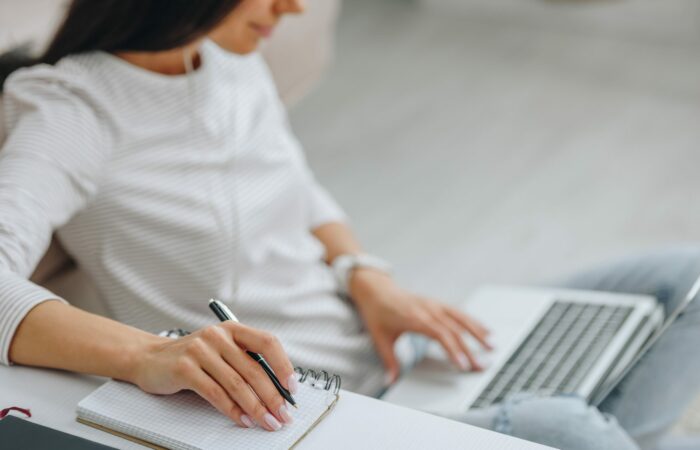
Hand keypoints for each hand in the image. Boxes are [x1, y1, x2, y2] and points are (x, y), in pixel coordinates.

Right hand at [131, 322, 297, 430]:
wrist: (149, 358)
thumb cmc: (191, 357)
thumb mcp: (220, 351)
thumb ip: (245, 362)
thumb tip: (276, 389)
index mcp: (232, 329)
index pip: (267, 342)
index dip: (283, 365)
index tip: (292, 387)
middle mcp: (218, 335)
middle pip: (254, 369)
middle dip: (273, 396)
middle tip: (283, 414)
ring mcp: (200, 350)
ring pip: (237, 384)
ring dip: (256, 407)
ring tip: (267, 421)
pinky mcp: (185, 368)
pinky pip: (216, 393)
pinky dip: (232, 410)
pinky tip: (243, 420)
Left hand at [349, 269, 491, 383]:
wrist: (376, 289)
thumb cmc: (378, 313)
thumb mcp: (380, 338)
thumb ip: (389, 360)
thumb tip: (390, 381)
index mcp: (416, 318)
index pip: (440, 336)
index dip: (453, 351)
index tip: (463, 365)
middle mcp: (429, 310)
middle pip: (454, 331)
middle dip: (470, 350)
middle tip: (482, 365)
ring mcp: (435, 305)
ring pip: (461, 319)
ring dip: (478, 332)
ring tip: (492, 346)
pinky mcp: (437, 303)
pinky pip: (459, 312)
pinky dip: (473, 322)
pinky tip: (484, 331)